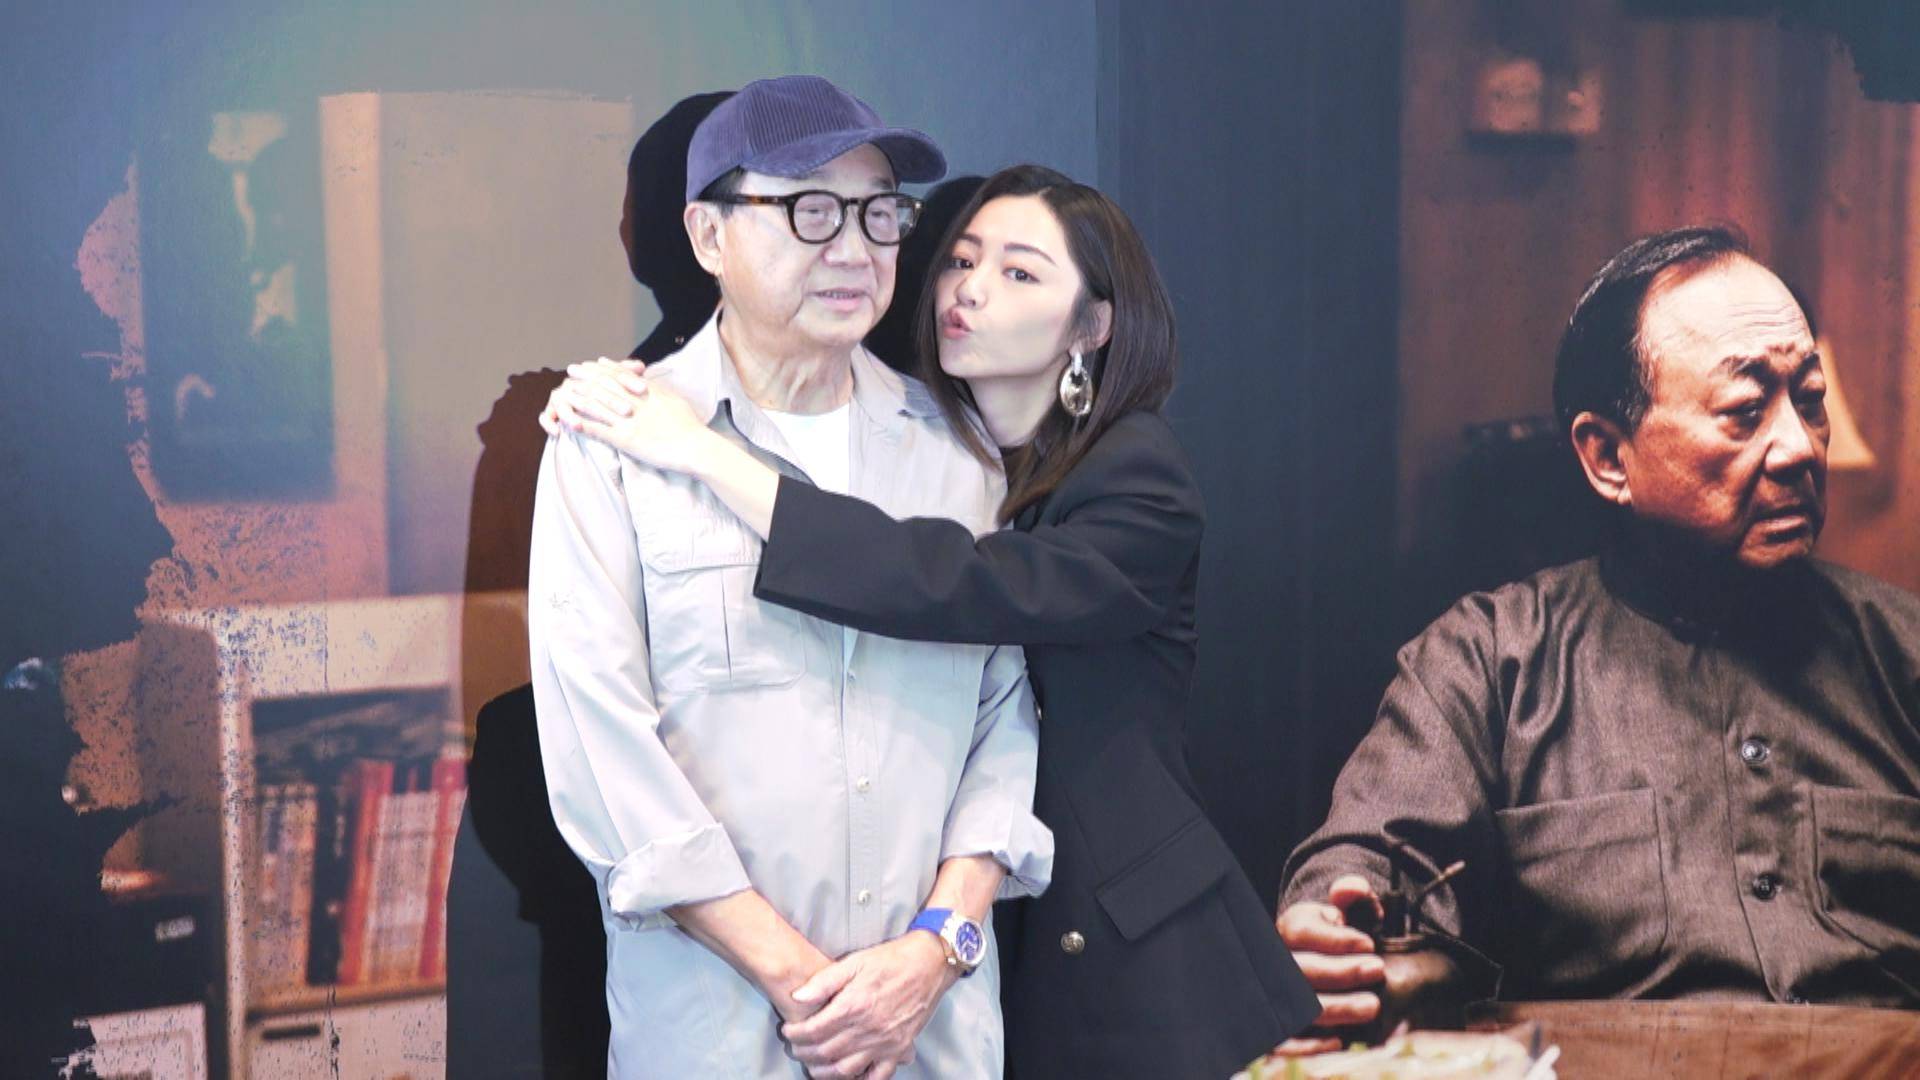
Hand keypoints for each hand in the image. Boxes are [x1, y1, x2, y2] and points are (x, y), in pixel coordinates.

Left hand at [542, 357, 716, 474]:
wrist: (695, 446)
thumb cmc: (689, 425)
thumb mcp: (673, 399)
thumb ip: (656, 388)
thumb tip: (644, 378)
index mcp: (647, 391)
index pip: (618, 374)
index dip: (601, 368)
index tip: (590, 363)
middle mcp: (635, 402)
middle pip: (604, 384)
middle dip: (585, 376)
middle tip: (571, 371)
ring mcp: (629, 420)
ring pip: (597, 405)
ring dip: (578, 398)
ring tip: (564, 393)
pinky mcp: (626, 439)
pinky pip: (599, 430)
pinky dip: (583, 424)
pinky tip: (569, 421)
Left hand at [780, 932, 955, 1078]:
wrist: (929, 964)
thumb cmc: (890, 960)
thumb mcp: (854, 962)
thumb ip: (824, 982)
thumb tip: (798, 996)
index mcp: (853, 1006)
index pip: (814, 1030)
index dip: (795, 1034)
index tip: (787, 1030)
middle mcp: (868, 1029)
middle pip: (826, 1052)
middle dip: (804, 1053)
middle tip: (796, 1048)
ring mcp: (885, 1043)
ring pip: (846, 1069)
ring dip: (824, 1071)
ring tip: (814, 1065)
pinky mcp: (900, 1049)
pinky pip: (878, 1076)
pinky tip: (849, 1077)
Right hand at [1271, 875, 1384, 1055]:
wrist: (1338, 963)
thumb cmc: (1349, 938)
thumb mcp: (1356, 912)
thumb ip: (1356, 897)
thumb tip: (1350, 889)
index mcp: (1292, 927)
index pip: (1301, 931)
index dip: (1335, 940)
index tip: (1368, 944)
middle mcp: (1278, 959)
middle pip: (1299, 968)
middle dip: (1340, 972)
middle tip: (1377, 970)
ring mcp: (1275, 992)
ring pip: (1294, 1004)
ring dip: (1334, 1008)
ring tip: (1372, 1005)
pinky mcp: (1280, 1024)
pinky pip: (1281, 1041)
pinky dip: (1306, 1045)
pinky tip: (1339, 1041)